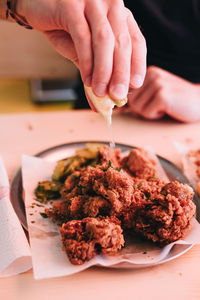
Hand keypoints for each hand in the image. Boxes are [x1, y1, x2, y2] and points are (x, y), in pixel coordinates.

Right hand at [17, 0, 145, 100]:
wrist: (37, 5)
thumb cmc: (65, 27)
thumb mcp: (86, 50)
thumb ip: (97, 70)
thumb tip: (105, 100)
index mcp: (120, 14)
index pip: (136, 41)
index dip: (138, 64)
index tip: (135, 85)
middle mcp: (110, 4)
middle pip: (123, 43)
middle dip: (121, 73)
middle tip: (118, 96)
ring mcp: (92, 2)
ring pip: (104, 41)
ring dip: (103, 71)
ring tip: (100, 92)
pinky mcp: (71, 5)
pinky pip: (83, 38)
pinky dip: (86, 62)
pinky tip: (86, 80)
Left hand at [127, 66, 199, 122]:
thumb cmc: (176, 100)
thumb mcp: (155, 92)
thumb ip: (138, 94)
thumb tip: (114, 104)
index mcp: (148, 72)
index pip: (126, 91)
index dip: (133, 102)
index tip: (146, 102)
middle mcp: (151, 74)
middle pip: (130, 101)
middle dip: (142, 108)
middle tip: (159, 104)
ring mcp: (158, 83)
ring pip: (137, 108)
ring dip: (150, 112)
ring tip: (164, 105)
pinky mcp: (162, 95)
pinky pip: (146, 113)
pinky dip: (156, 115)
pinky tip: (168, 109)